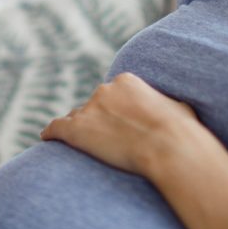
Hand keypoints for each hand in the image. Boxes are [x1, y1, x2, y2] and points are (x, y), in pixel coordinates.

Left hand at [40, 73, 204, 179]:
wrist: (169, 147)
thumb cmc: (181, 131)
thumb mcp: (179, 107)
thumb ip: (166, 104)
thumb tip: (172, 107)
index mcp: (127, 81)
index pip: (111, 95)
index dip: (113, 111)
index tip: (117, 124)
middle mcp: (104, 90)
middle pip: (92, 106)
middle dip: (97, 120)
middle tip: (104, 139)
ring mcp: (88, 109)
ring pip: (76, 118)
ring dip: (79, 129)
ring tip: (81, 144)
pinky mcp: (76, 130)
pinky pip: (56, 128)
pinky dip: (51, 133)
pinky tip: (47, 138)